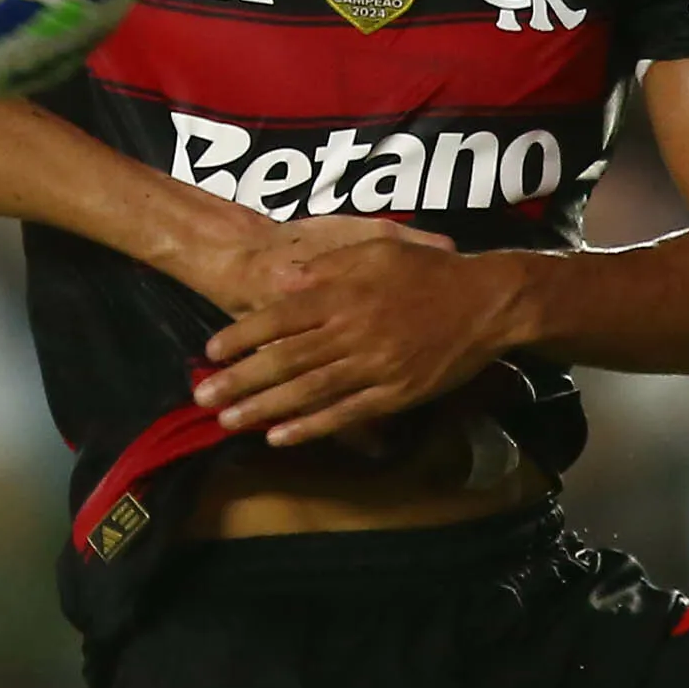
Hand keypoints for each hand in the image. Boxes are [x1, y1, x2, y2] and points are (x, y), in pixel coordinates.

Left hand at [197, 228, 547, 448]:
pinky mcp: (394, 394)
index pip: (279, 317)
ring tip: (228, 422)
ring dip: (264, 408)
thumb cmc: (427, 272)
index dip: (242, 336)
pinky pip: (345, 414)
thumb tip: (281, 282)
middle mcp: (352, 331)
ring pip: (308, 391)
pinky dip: (311, 427)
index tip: (211, 352)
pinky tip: (279, 437)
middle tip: (202, 396)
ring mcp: (373, 367)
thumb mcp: (375, 251)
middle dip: (240, 380)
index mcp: (344, 294)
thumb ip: (326, 268)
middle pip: (285, 359)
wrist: (486, 302)